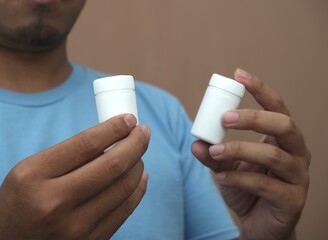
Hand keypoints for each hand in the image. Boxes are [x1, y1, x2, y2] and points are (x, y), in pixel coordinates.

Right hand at [0, 114, 149, 239]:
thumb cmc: (19, 202)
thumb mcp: (29, 170)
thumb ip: (68, 155)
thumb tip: (114, 138)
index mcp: (34, 176)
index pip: (87, 144)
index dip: (114, 128)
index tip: (129, 119)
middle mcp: (55, 203)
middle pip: (113, 165)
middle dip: (136, 143)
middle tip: (144, 131)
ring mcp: (75, 228)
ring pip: (124, 187)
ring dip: (139, 164)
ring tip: (139, 153)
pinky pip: (126, 209)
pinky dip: (138, 188)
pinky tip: (140, 176)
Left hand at [192, 69, 310, 239]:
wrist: (258, 225)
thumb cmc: (246, 189)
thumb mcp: (227, 166)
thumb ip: (212, 154)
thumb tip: (195, 142)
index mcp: (283, 139)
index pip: (277, 107)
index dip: (260, 89)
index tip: (239, 74)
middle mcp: (297, 153)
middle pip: (283, 125)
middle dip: (253, 118)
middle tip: (225, 118)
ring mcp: (298, 177)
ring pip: (274, 155)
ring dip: (239, 150)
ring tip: (213, 151)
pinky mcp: (292, 200)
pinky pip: (266, 184)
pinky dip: (240, 178)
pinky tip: (221, 178)